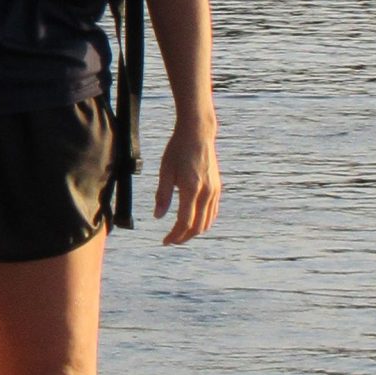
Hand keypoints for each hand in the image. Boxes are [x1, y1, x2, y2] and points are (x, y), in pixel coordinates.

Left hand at [153, 114, 220, 243]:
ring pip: (207, 222)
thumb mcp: (165, 170)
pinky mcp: (217, 188)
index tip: (164, 241)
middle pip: (198, 227)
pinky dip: (204, 222)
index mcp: (192, 189)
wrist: (198, 133)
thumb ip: (163, 194)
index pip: (185, 222)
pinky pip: (213, 212)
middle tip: (170, 240)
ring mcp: (214, 191)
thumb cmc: (178, 149)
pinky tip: (193, 222)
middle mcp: (206, 192)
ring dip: (194, 231)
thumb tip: (158, 216)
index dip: (175, 235)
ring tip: (180, 233)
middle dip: (184, 237)